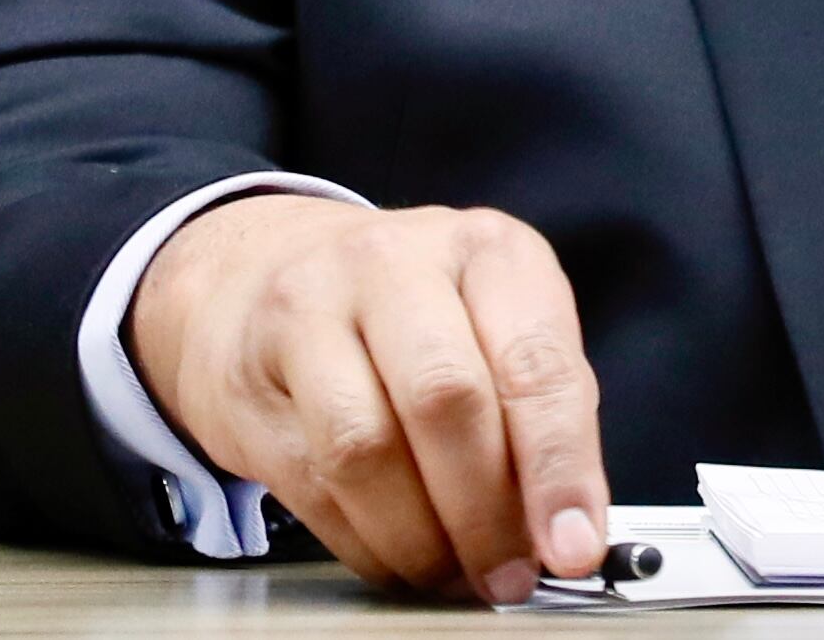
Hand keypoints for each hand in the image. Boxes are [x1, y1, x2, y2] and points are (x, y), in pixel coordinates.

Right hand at [127, 192, 609, 601]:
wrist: (261, 276)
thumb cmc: (411, 310)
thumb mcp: (498, 323)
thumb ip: (540, 411)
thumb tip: (567, 526)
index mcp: (486, 250)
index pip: (535, 362)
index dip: (560, 468)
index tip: (574, 546)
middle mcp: (394, 264)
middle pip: (446, 400)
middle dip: (486, 513)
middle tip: (508, 574)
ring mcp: (310, 313)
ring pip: (368, 449)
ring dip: (421, 539)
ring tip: (451, 572)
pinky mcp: (249, 379)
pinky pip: (315, 486)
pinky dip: (366, 545)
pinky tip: (396, 556)